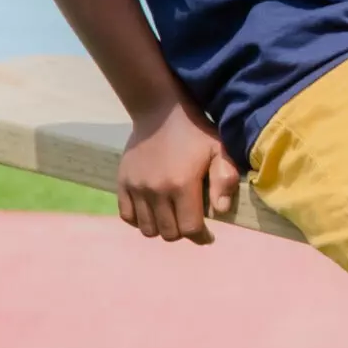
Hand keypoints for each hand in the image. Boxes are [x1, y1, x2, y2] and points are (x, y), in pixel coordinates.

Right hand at [118, 98, 239, 242]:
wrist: (159, 111)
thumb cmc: (194, 131)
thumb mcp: (218, 148)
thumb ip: (224, 179)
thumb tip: (222, 209)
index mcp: (182, 184)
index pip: (190, 229)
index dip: (201, 236)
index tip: (207, 235)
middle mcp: (156, 191)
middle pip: (169, 233)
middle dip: (182, 232)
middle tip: (189, 222)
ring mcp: (137, 188)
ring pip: (148, 229)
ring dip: (162, 228)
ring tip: (171, 217)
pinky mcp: (122, 184)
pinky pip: (127, 217)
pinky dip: (140, 220)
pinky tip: (152, 212)